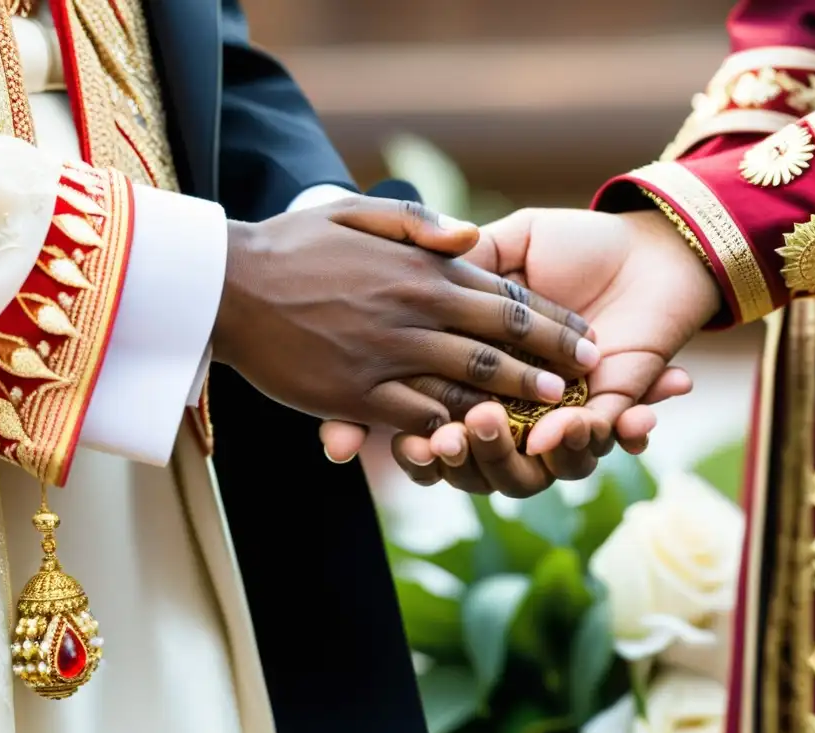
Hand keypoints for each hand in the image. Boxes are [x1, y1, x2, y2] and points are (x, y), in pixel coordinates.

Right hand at [212, 197, 600, 434]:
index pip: (502, 296)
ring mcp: (386, 357)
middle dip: (551, 359)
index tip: (585, 335)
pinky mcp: (357, 395)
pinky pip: (417, 417)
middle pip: (499, 341)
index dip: (550, 319)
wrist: (224, 285)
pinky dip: (453, 428)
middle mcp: (412, 314)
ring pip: (469, 382)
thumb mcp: (358, 213)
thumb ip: (419, 224)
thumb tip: (472, 237)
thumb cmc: (291, 245)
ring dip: (517, 397)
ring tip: (559, 408)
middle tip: (589, 375)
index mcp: (418, 272)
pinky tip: (483, 437)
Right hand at [323, 207, 721, 492]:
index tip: (409, 441)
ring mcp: (570, 409)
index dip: (425, 435)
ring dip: (541, 451)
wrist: (646, 245)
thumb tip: (408, 283)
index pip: (445, 416)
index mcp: (489, 367)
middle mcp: (525, 401)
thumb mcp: (511, 243)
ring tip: (538, 434)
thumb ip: (470, 265)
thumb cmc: (575, 242)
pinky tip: (597, 424)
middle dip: (475, 454)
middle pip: (487, 456)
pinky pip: (607, 434)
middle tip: (457, 443)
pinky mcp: (616, 404)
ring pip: (546, 460)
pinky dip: (603, 435)